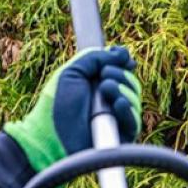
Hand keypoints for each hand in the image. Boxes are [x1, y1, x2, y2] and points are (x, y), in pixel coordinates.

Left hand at [4, 46, 141, 172]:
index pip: (121, 67)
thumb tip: (122, 53)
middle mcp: (110, 98)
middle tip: (103, 76)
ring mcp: (117, 116)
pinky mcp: (123, 135)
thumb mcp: (73, 72)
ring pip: (133, 96)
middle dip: (118, 73)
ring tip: (105, 90)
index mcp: (98, 82)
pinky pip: (134, 119)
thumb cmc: (59, 104)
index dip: (123, 60)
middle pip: (129, 79)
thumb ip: (94, 58)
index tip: (121, 56)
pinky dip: (127, 108)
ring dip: (121, 88)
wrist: (53, 132)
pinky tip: (117, 104)